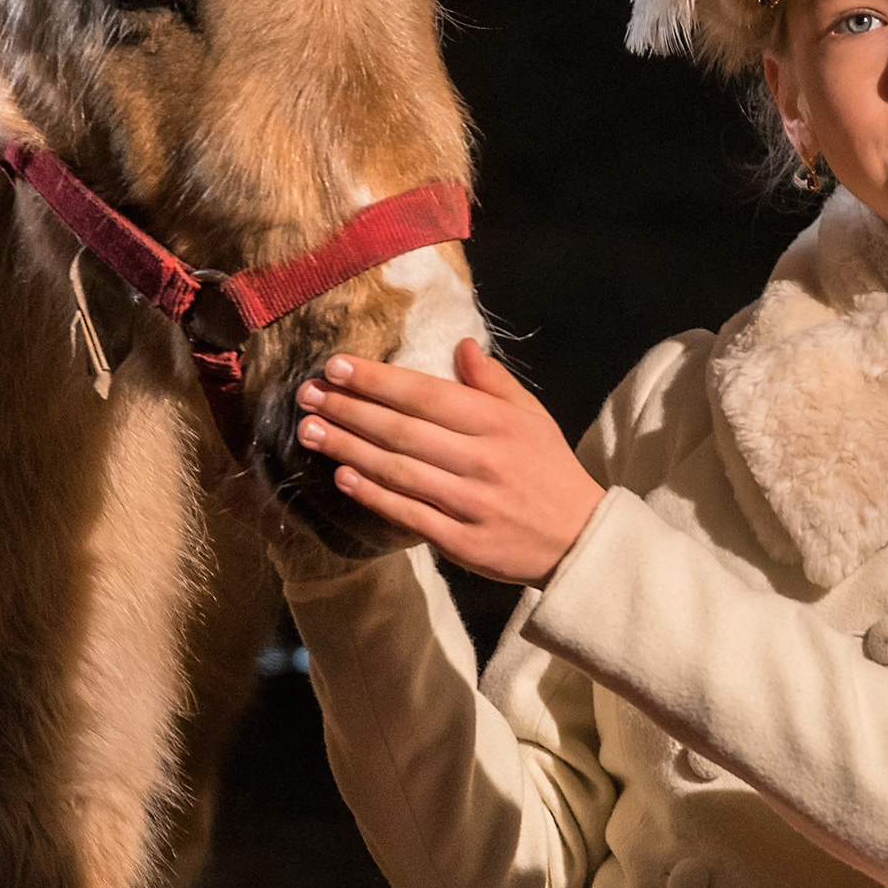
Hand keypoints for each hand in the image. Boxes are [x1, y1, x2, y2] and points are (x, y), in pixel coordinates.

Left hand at [295, 339, 603, 583]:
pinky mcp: (464, 542)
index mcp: (497, 423)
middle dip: (349, 410)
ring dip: (349, 450)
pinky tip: (343, 478)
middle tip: (307, 396)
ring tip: (310, 432)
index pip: (426, 395)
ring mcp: (471, 503)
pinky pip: (411, 514)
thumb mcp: (532, 417)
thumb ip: (493, 382)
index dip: (377, 380)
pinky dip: (375, 495)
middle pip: (403, 431)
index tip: (335, 367)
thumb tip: (461, 345)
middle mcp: (482, 459)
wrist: (580, 540)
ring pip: (399, 471)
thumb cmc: (549, 471)